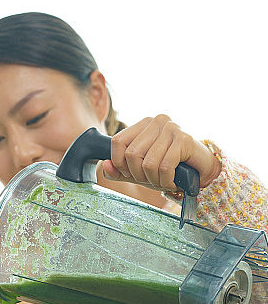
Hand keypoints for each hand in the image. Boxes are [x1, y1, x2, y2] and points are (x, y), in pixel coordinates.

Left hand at [101, 115, 221, 190]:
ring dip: (154, 180)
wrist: (200, 170)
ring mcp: (171, 128)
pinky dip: (166, 181)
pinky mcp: (184, 139)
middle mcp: (156, 121)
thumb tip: (105, 166)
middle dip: (139, 175)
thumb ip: (117, 170)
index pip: (117, 142)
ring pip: (148, 163)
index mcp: (142, 124)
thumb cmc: (167, 167)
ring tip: (162, 181)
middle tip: (150, 180)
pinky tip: (171, 182)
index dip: (119, 163)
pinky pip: (165, 166)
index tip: (129, 173)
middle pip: (132, 154)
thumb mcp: (137, 171)